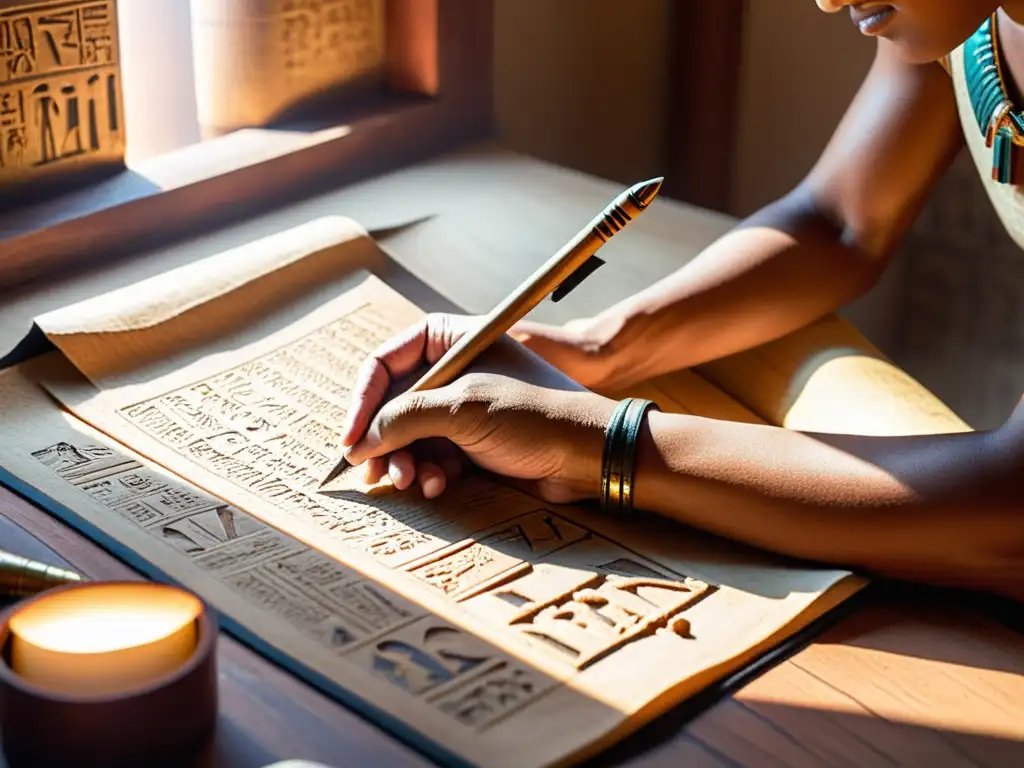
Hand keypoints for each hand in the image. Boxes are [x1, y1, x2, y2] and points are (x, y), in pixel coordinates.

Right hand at [340, 312, 614, 499]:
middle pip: (394, 402)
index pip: (385, 362)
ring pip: (411, 434)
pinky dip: (430, 471)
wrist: (588, 453)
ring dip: (406, 461)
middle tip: (376, 474)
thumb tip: (358, 443)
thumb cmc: (533, 415)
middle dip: (384, 440)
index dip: (362, 400)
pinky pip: (434, 454)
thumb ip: (403, 419)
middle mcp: (455, 369)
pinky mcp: (474, 439)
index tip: (350, 439)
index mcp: (452, 340)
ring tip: (411, 482)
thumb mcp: (460, 410)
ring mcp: (465, 405)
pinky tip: (440, 485)